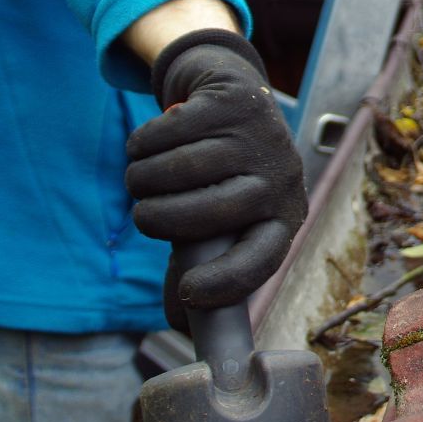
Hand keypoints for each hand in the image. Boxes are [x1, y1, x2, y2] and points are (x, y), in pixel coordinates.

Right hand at [125, 30, 306, 329]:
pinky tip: (145, 146)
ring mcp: (260, 137)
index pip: (262, 259)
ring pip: (179, 170)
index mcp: (283, 218)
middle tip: (142, 216)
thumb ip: (199, 262)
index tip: (188, 291)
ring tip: (138, 180)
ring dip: (140, 180)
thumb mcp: (220, 219)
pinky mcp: (233, 102)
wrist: (233, 96)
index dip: (227, 281)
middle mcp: (281, 178)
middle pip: (209, 213)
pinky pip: (166, 133)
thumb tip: (178, 325)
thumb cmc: (222, 174)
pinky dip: (141, 144)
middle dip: (158, 219)